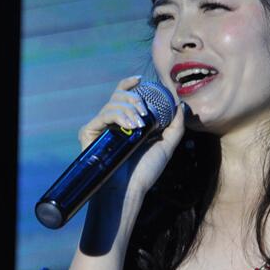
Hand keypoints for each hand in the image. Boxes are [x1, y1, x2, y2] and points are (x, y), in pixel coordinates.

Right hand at [77, 75, 187, 199]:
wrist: (129, 189)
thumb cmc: (145, 171)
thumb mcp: (166, 145)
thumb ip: (175, 125)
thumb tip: (181, 105)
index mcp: (126, 123)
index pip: (123, 96)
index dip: (129, 84)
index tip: (141, 81)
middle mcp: (111, 123)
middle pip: (118, 96)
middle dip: (134, 98)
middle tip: (145, 113)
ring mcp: (99, 128)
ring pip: (112, 104)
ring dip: (129, 110)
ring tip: (139, 126)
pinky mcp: (88, 133)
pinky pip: (103, 114)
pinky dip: (119, 116)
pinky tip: (130, 127)